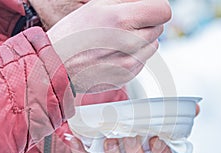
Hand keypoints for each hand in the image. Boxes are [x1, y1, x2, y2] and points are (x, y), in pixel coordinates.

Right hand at [47, 0, 171, 92]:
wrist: (57, 66)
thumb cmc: (73, 35)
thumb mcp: (97, 6)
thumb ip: (127, 1)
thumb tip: (146, 3)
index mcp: (121, 19)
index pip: (163, 10)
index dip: (155, 8)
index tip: (146, 10)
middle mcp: (128, 43)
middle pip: (159, 28)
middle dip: (145, 24)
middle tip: (123, 26)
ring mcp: (129, 63)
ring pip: (153, 45)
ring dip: (141, 41)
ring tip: (117, 41)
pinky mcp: (127, 77)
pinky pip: (142, 61)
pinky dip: (133, 56)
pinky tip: (113, 54)